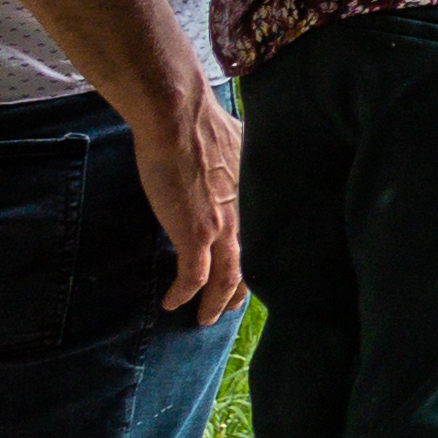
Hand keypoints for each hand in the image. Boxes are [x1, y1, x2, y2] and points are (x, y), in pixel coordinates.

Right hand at [128, 69, 246, 323]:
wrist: (179, 118)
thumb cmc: (202, 123)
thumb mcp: (240, 146)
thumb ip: (244, 162)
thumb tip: (243, 154)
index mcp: (259, 198)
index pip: (265, 241)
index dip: (257, 263)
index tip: (249, 277)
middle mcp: (248, 218)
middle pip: (251, 267)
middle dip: (238, 293)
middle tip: (226, 308)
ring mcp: (224, 228)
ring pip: (226, 281)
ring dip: (214, 304)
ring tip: (203, 319)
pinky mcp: (196, 234)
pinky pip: (193, 277)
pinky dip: (183, 294)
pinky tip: (172, 302)